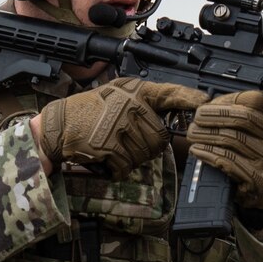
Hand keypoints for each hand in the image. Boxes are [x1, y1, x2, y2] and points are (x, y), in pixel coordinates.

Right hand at [34, 79, 206, 177]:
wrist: (57, 126)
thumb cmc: (88, 113)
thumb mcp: (117, 96)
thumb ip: (143, 103)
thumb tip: (172, 117)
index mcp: (134, 91)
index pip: (169, 93)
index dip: (188, 99)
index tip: (205, 102)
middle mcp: (130, 105)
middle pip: (159, 139)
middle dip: (145, 147)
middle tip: (124, 140)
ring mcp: (120, 125)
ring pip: (144, 155)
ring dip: (130, 158)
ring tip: (111, 145)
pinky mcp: (110, 145)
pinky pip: (126, 167)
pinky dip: (116, 169)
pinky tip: (105, 157)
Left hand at [183, 91, 262, 208]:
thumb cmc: (253, 155)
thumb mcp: (254, 130)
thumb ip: (239, 113)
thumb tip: (211, 104)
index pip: (255, 101)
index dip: (227, 102)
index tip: (206, 106)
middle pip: (243, 119)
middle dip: (214, 117)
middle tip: (196, 120)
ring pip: (233, 139)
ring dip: (207, 135)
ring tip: (193, 134)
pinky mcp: (259, 178)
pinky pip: (228, 160)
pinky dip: (208, 153)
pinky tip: (197, 150)